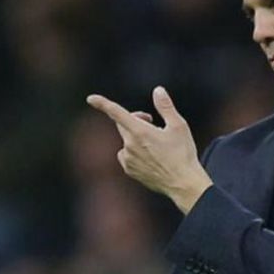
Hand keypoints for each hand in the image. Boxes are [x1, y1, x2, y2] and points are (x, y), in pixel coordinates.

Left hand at [86, 86, 212, 213]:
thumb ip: (165, 106)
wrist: (182, 183)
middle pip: (123, 124)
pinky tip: (150, 156)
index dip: (102, 104)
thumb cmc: (183, 154)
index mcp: (140, 131)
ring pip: (126, 141)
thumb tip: (158, 90)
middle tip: (152, 121)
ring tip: (155, 144)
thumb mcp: (178, 126)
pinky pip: (126, 155)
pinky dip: (134, 152)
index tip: (91, 99)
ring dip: (135, 137)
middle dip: (134, 119)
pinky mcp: (129, 170)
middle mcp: (130, 145)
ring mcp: (128, 159)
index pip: (116, 113)